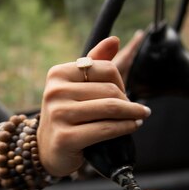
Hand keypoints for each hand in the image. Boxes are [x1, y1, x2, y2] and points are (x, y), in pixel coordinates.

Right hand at [38, 36, 150, 176]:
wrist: (48, 149)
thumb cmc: (68, 115)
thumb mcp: (77, 87)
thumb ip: (95, 62)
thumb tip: (114, 40)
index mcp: (57, 74)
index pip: (105, 68)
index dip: (120, 81)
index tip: (123, 93)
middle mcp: (54, 92)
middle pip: (109, 89)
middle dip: (128, 100)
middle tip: (135, 109)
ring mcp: (58, 115)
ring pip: (110, 108)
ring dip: (132, 114)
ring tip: (140, 116)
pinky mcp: (65, 138)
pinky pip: (106, 129)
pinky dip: (126, 128)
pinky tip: (132, 127)